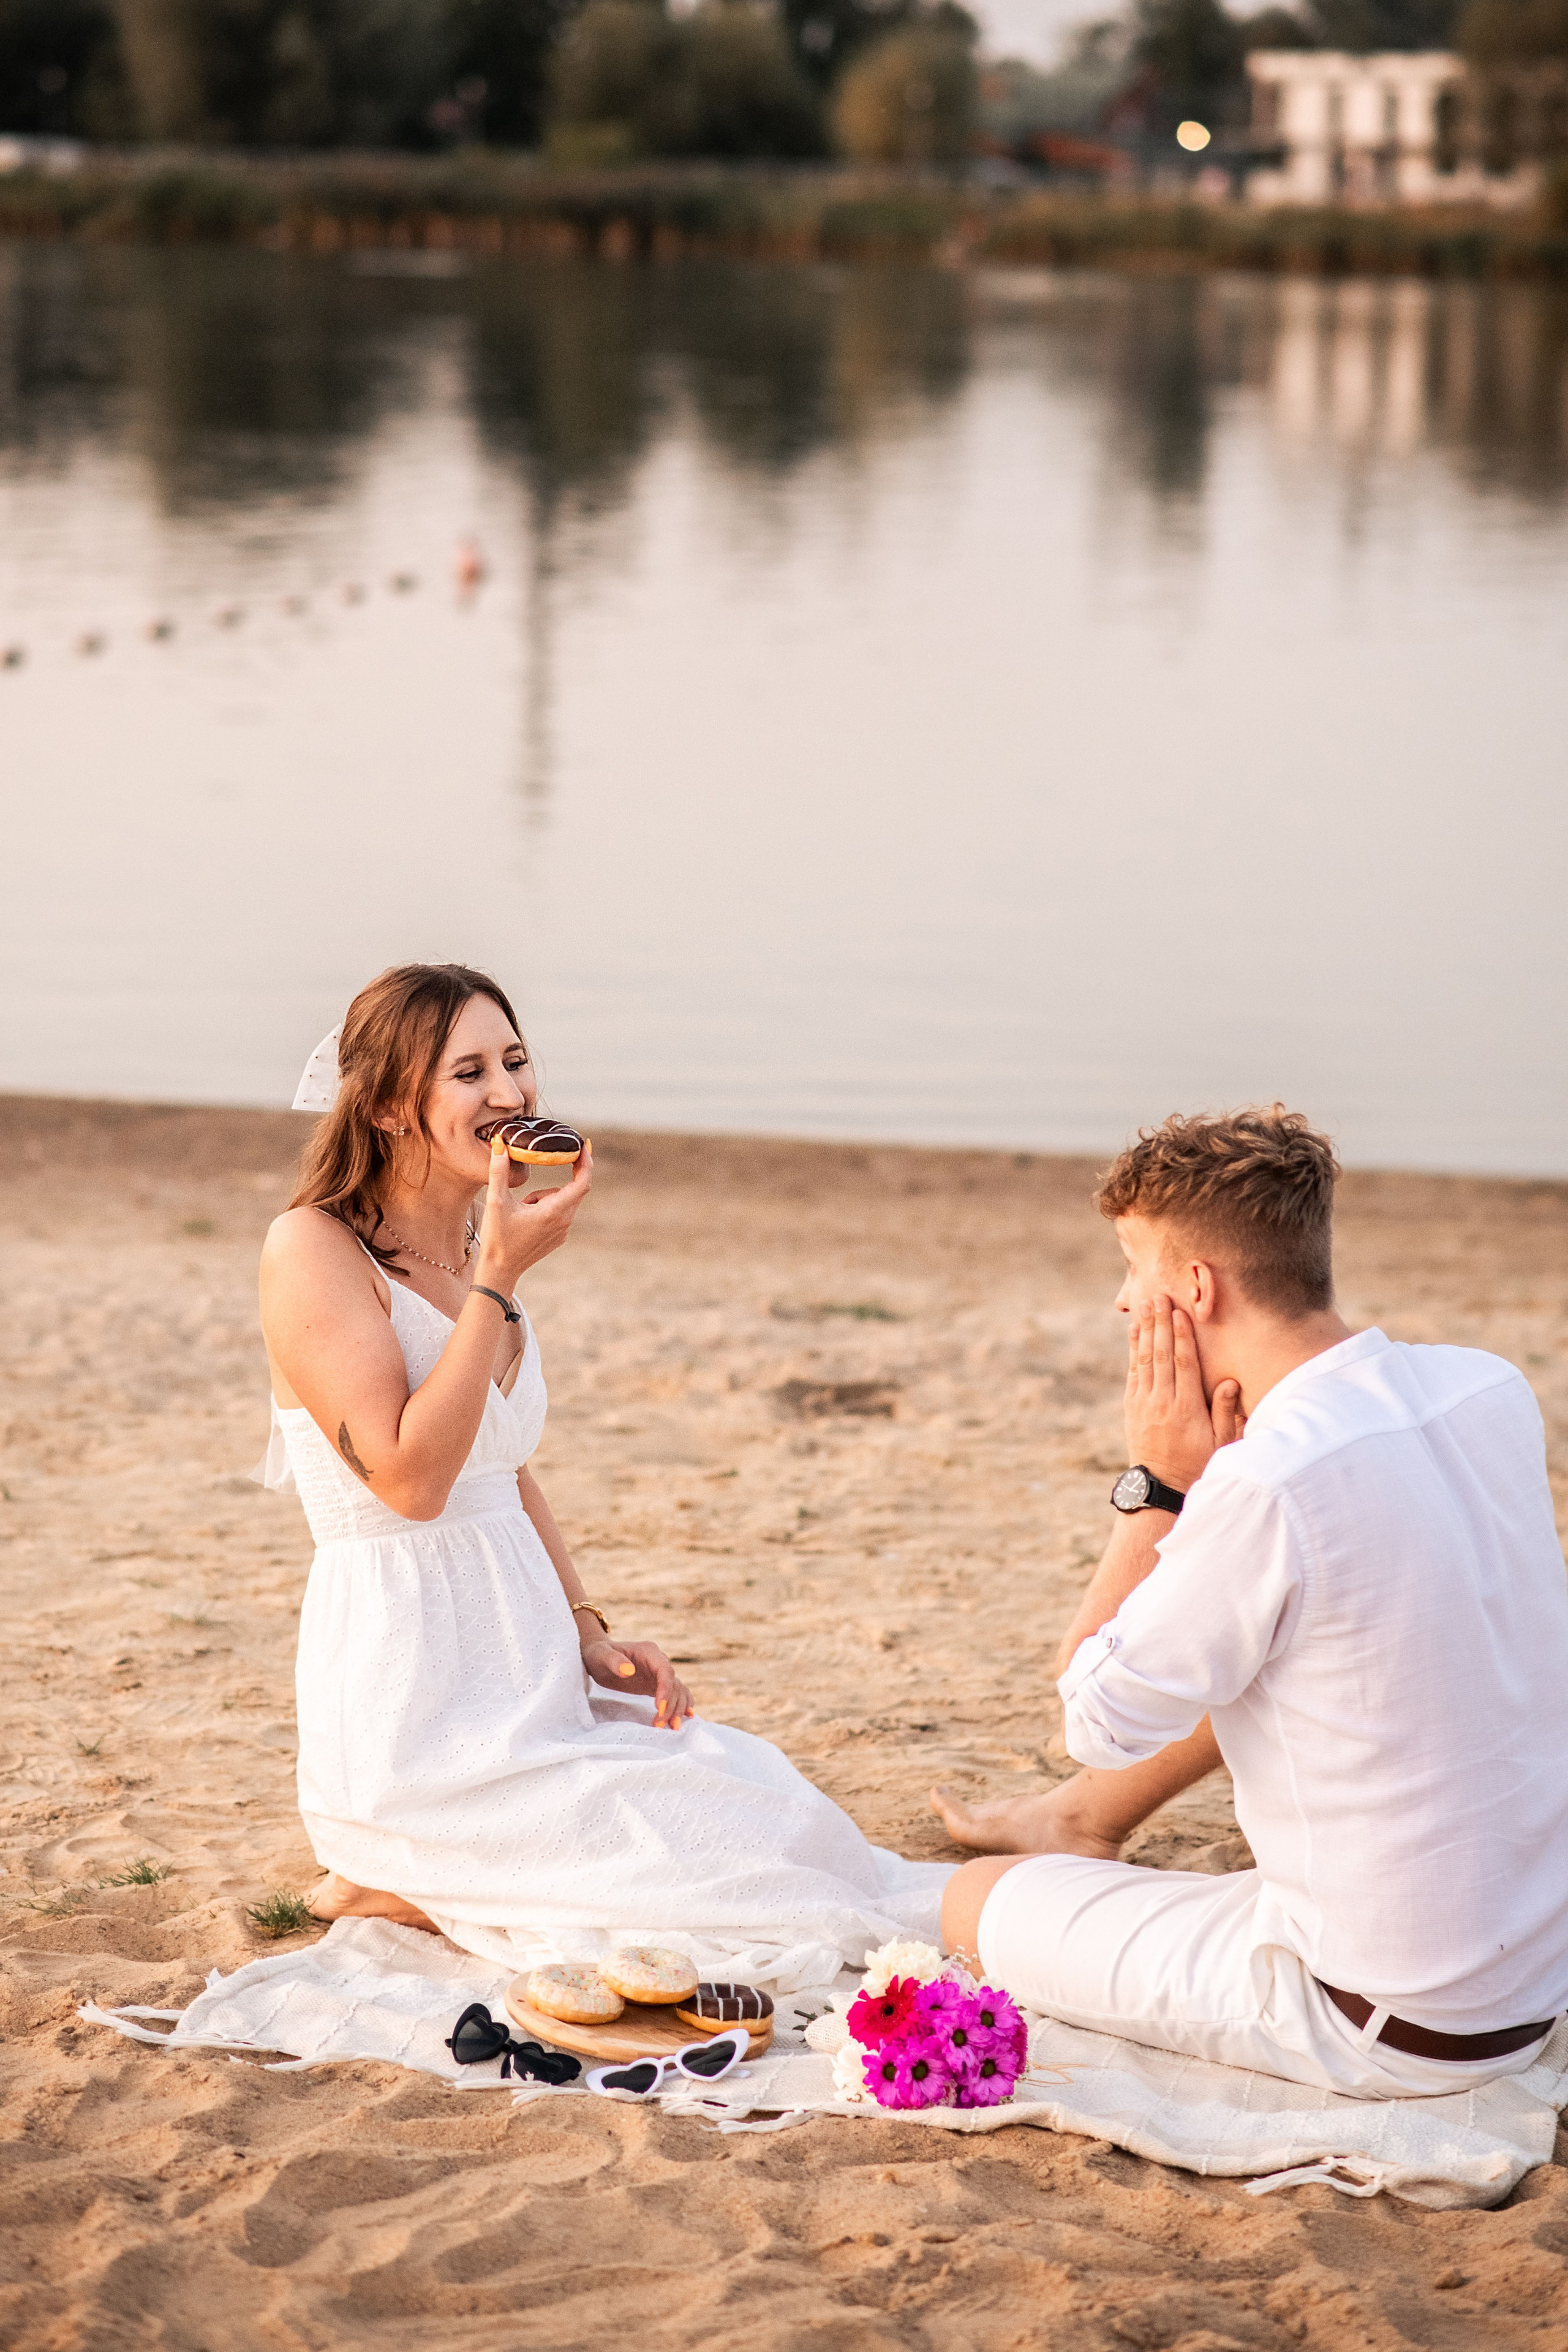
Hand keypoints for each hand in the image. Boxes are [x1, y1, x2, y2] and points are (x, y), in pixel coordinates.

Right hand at [474, 1136, 591, 1291]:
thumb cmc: (497, 1238)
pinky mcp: (557, 1237)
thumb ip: (498, 1172)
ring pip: (563, 1200)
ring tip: (522, 1206)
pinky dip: (547, 1206)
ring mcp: (562, 1231)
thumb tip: (499, 1145)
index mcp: (553, 1212)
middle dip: (567, 1172)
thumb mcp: (495, 1202)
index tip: (585, 1145)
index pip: (582, 1183)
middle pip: (575, 1189)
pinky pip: (559, 1212)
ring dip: (547, 1194)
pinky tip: (526, 1216)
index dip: (587, 1162)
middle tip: (558, 1155)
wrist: (499, 1271)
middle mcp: (563, 1222)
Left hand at [581, 1637, 693, 1729]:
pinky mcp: (657, 1685)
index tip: (658, 1708)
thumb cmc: (598, 1654)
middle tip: (660, 1725)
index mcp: (649, 1652)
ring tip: (673, 1728)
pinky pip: (675, 1694)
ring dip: (677, 1708)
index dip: (666, 1689)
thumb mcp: (601, 1655)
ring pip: (678, 1691)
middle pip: (674, 1684)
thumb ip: (614, 1661)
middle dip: (670, 1705)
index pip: (665, 1671)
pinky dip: (682, 1704)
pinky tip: (686, 1717)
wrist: (598, 1657)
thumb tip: (629, 1671)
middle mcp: (659, 1661)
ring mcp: (659, 1674)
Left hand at [1123, 1295, 1243, 1493]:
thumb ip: (1225, 1412)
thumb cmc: (1198, 1463)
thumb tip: (1230, 1381)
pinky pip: (1133, 1372)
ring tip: (1145, 1306)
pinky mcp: (1132, 1406)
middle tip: (1158, 1297)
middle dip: (1160, 1324)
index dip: (1182, 1337)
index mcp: (1186, 1408)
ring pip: (1144, 1360)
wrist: (1162, 1485)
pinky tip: (1135, 1332)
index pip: (1184, 1365)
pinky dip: (1133, 1350)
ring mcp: (1143, 1403)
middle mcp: (1162, 1402)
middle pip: (1161, 1355)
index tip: (1180, 1313)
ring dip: (1145, 1331)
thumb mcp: (1220, 1443)